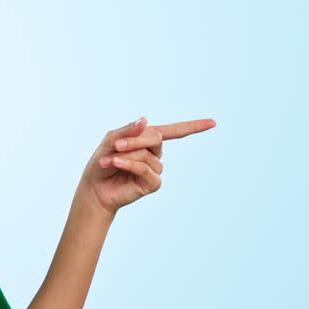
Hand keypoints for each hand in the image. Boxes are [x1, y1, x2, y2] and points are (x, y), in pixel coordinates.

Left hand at [79, 116, 216, 214]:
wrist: (94, 188)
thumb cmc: (103, 162)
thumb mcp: (111, 140)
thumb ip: (129, 130)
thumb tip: (146, 120)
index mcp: (148, 140)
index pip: (174, 131)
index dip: (194, 126)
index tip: (213, 122)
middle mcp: (155, 154)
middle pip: (156, 138)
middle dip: (135, 139)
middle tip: (116, 145)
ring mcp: (156, 169)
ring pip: (148, 154)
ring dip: (127, 154)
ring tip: (110, 160)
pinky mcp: (153, 184)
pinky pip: (145, 168)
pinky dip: (129, 164)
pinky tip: (115, 163)